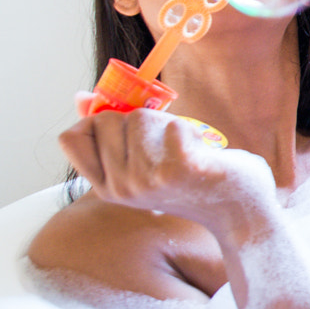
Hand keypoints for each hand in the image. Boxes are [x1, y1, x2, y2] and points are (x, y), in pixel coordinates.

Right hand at [59, 107, 274, 235]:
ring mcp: (147, 182)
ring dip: (166, 123)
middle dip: (139, 118)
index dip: (95, 121)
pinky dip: (189, 129)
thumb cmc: (193, 181)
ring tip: (186, 150)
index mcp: (107, 187)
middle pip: (106, 119)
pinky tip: (200, 151)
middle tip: (165, 143)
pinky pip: (173, 125)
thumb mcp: (143, 163)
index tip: (125, 129)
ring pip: (138, 117)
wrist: (239, 212)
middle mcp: (121, 188)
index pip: (70, 137)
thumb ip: (112, 135)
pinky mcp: (178, 171)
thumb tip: (81, 97)